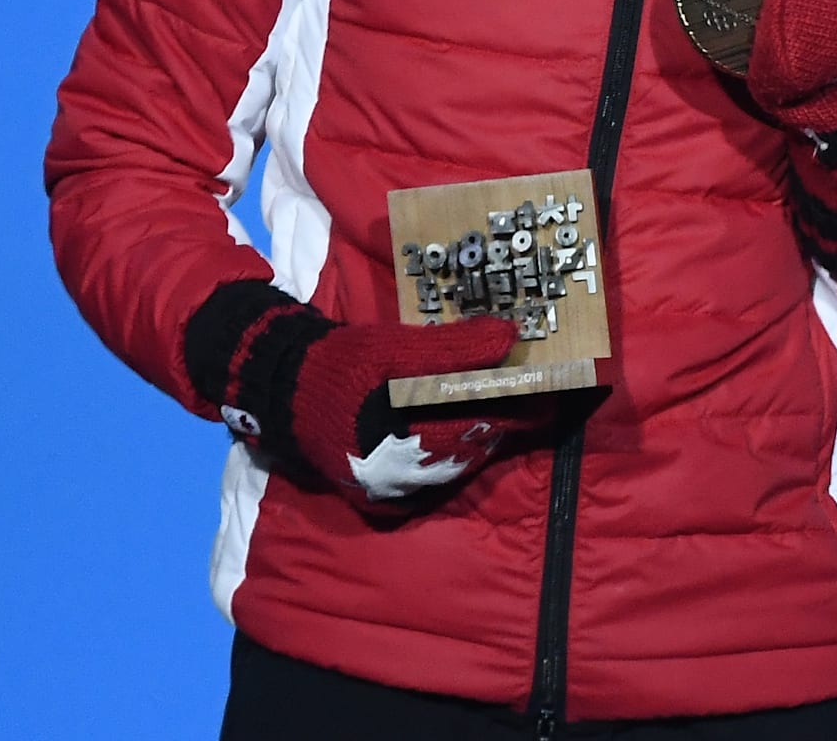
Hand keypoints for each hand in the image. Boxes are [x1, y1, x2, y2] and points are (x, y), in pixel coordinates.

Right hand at [280, 314, 528, 512]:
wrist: (287, 391)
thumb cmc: (347, 365)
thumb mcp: (399, 347)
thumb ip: (454, 347)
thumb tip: (510, 337)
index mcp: (404, 436)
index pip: (480, 423)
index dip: (518, 407)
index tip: (549, 392)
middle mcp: (398, 474)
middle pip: (469, 449)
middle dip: (504, 425)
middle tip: (537, 405)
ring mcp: (387, 491)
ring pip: (452, 470)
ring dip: (480, 444)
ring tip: (506, 419)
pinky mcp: (376, 498)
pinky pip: (427, 485)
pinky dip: (450, 462)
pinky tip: (465, 441)